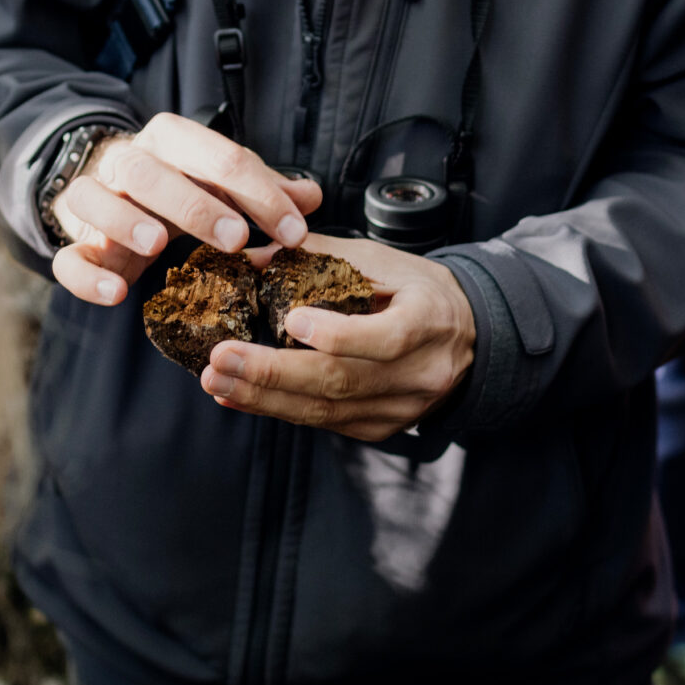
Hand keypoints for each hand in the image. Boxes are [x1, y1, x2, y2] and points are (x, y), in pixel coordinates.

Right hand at [48, 113, 323, 306]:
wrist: (112, 188)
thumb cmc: (180, 186)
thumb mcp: (222, 182)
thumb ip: (264, 190)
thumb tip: (311, 196)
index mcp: (172, 140)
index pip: (219, 156)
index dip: (261, 194)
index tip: (295, 232)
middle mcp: (127, 162)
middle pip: (150, 171)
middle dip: (195, 203)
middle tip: (237, 239)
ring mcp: (94, 200)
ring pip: (95, 198)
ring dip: (126, 220)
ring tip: (159, 245)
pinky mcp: (75, 243)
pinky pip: (68, 258)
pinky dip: (86, 276)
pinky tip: (116, 293)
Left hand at [201, 234, 475, 441]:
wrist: (467, 339)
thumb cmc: (419, 292)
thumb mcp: (383, 259)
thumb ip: (321, 255)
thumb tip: (252, 255)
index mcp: (428, 322)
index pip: (385, 339)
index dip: (337, 335)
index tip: (290, 321)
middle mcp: (418, 374)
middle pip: (342, 382)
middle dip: (273, 373)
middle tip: (221, 358)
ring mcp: (399, 409)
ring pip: (326, 410)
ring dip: (263, 397)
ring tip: (217, 380)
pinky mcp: (379, 428)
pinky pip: (323, 423)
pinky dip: (276, 409)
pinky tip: (238, 397)